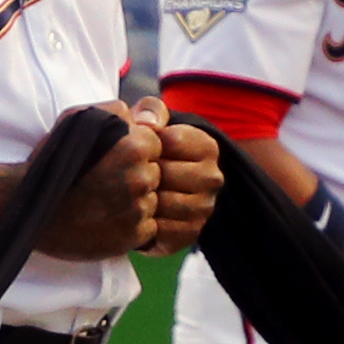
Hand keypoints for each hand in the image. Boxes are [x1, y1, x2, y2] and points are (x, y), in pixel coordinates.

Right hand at [46, 104, 167, 259]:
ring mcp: (138, 210)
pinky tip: (105, 220)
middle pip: (155, 175)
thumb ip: (116, 111)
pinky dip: (131, 226)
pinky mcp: (132, 237)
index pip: (156, 146)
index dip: (135, 152)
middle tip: (105, 183)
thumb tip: (142, 119)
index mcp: (134, 147)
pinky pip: (146, 229)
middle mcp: (141, 178)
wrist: (28, 208)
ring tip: (102, 203)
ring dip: (133, 203)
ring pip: (151, 202)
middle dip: (135, 177)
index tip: (112, 160)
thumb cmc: (51, 161)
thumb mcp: (78, 119)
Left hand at [135, 101, 220, 253]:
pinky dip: (145, 224)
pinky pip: (162, 231)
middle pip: (165, 175)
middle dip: (143, 174)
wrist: (151, 189)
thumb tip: (147, 124)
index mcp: (207, 147)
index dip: (146, 145)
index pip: (170, 141)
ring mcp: (205, 208)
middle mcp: (213, 178)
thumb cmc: (151, 152)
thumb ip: (150, 110)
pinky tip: (138, 215)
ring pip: (164, 204)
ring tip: (133, 194)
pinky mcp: (192, 233)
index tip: (139, 149)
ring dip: (143, 200)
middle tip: (130, 174)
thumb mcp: (150, 123)